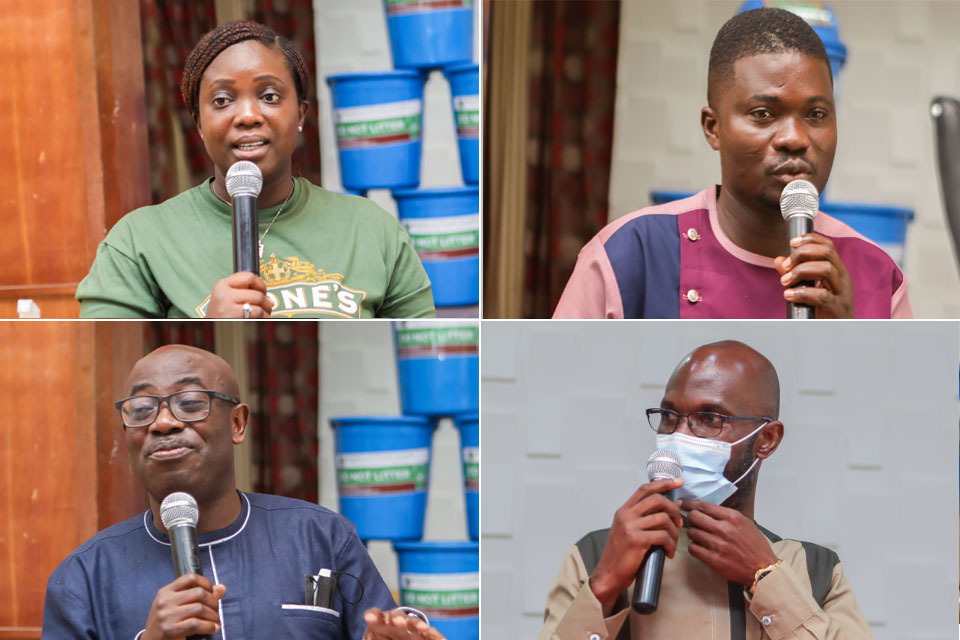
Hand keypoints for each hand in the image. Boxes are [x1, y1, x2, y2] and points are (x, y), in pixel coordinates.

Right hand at [142, 574, 225, 639]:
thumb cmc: (166, 623)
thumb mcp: (177, 606)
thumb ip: (198, 596)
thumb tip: (222, 588)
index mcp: (166, 592)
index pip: (190, 578)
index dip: (206, 583)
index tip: (212, 592)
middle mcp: (165, 601)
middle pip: (199, 593)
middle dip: (213, 602)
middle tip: (216, 611)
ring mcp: (166, 615)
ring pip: (200, 608)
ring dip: (213, 616)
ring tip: (215, 621)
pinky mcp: (170, 630)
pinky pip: (196, 624)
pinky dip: (209, 626)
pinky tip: (212, 629)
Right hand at [205, 272, 274, 317]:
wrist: (211, 328)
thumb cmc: (222, 315)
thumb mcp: (226, 298)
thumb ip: (243, 292)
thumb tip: (268, 297)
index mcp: (222, 285)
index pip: (249, 276)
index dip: (260, 284)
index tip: (262, 291)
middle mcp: (223, 294)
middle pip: (257, 292)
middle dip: (266, 301)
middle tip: (266, 306)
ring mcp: (227, 305)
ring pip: (259, 302)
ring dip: (266, 310)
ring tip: (262, 314)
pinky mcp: (233, 316)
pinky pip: (257, 312)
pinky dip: (263, 317)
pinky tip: (259, 319)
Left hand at [363, 608, 445, 639]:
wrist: (396, 638)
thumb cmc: (382, 639)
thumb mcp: (375, 638)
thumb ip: (373, 637)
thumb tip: (368, 636)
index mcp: (382, 623)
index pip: (377, 616)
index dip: (374, 615)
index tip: (368, 618)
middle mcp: (397, 622)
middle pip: (397, 617)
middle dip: (397, 617)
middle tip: (397, 621)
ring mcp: (412, 628)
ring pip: (415, 623)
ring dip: (418, 624)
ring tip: (422, 627)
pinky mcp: (425, 635)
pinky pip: (432, 634)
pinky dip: (436, 636)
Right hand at [588, 478, 683, 612]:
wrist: (608, 574)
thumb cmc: (620, 556)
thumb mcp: (626, 531)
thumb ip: (639, 520)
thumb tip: (663, 514)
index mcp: (624, 511)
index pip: (645, 490)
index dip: (663, 484)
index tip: (678, 482)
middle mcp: (626, 516)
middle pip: (657, 500)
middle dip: (674, 510)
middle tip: (679, 523)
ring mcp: (630, 527)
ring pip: (663, 519)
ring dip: (674, 532)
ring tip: (672, 543)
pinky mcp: (637, 540)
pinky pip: (663, 536)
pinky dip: (670, 545)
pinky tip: (668, 553)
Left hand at [678, 499, 778, 586]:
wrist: (763, 569)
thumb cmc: (755, 546)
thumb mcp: (745, 523)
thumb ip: (726, 515)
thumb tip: (706, 509)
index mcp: (732, 518)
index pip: (704, 506)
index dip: (690, 503)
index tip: (682, 503)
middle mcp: (724, 529)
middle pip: (694, 517)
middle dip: (690, 518)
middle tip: (691, 521)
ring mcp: (718, 544)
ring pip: (692, 532)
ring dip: (693, 533)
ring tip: (699, 536)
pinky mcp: (713, 559)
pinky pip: (693, 548)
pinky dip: (694, 547)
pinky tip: (700, 548)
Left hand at [775, 233, 853, 317]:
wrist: (836, 335)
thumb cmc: (823, 312)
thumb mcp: (808, 290)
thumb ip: (794, 275)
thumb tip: (778, 260)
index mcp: (837, 272)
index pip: (828, 246)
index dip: (810, 239)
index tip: (791, 242)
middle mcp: (843, 278)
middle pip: (827, 252)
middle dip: (802, 253)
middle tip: (785, 266)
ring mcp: (843, 293)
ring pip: (826, 269)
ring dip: (801, 271)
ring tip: (785, 282)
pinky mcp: (838, 308)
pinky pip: (822, 295)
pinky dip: (802, 293)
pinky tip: (789, 295)